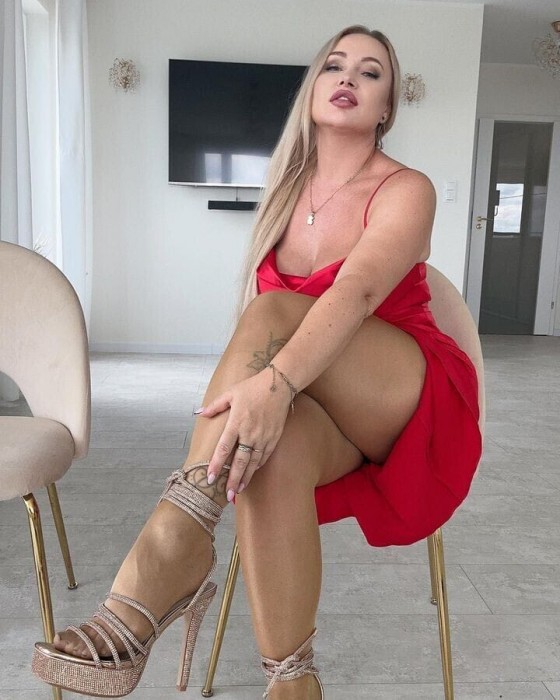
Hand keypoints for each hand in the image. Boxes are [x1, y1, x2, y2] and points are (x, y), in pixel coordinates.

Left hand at [199, 369, 292, 500]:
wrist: (279, 385)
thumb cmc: (253, 387)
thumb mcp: (231, 393)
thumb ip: (215, 405)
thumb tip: (199, 413)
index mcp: (237, 422)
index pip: (224, 448)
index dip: (216, 464)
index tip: (210, 478)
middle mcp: (250, 432)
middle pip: (240, 462)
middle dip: (233, 480)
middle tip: (227, 495)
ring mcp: (264, 436)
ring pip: (253, 462)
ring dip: (245, 477)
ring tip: (238, 490)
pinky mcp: (274, 437)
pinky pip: (264, 456)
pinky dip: (257, 466)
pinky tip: (251, 473)